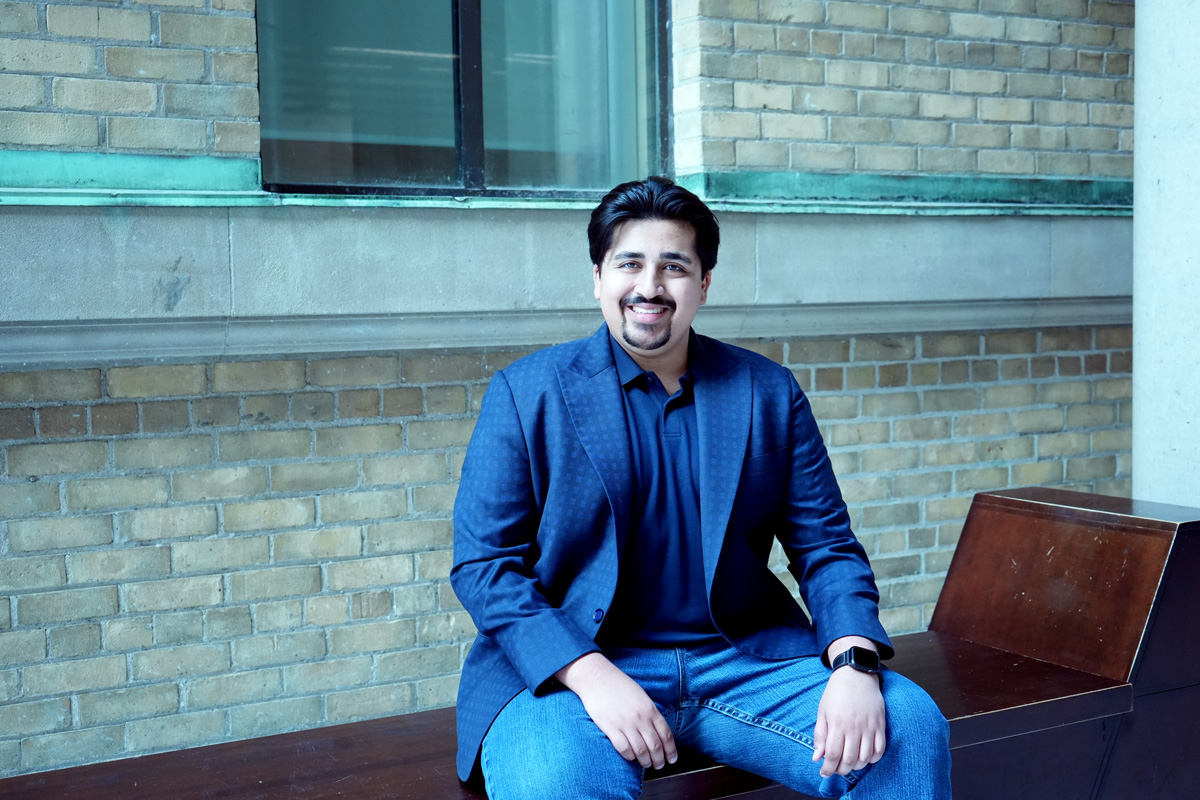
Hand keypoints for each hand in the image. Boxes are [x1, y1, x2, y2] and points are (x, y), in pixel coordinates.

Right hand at [554, 652, 677, 768]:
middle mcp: (641, 718)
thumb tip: (657, 730)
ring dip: (645, 762)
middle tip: (658, 765)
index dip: (671, 750)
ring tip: (645, 764)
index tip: (672, 759)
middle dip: (659, 760)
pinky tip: (630, 757)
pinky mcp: (610, 728)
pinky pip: (624, 749)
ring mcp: (626, 724)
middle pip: (655, 746)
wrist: (597, 677)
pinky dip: (629, 757)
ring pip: (641, 751)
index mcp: (650, 709)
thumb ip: (650, 712)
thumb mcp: (641, 696)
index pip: (666, 735)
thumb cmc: (619, 685)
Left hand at [813, 645, 885, 777]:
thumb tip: (817, 757)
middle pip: (849, 760)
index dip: (828, 768)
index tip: (824, 773)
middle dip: (841, 770)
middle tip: (836, 769)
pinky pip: (880, 749)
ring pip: (865, 758)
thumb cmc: (836, 693)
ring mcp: (869, 727)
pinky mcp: (880, 725)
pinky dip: (873, 759)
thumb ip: (820, 735)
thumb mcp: (822, 711)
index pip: (833, 755)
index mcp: (837, 724)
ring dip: (856, 766)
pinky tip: (865, 758)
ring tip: (849, 764)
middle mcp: (854, 727)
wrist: (856, 674)